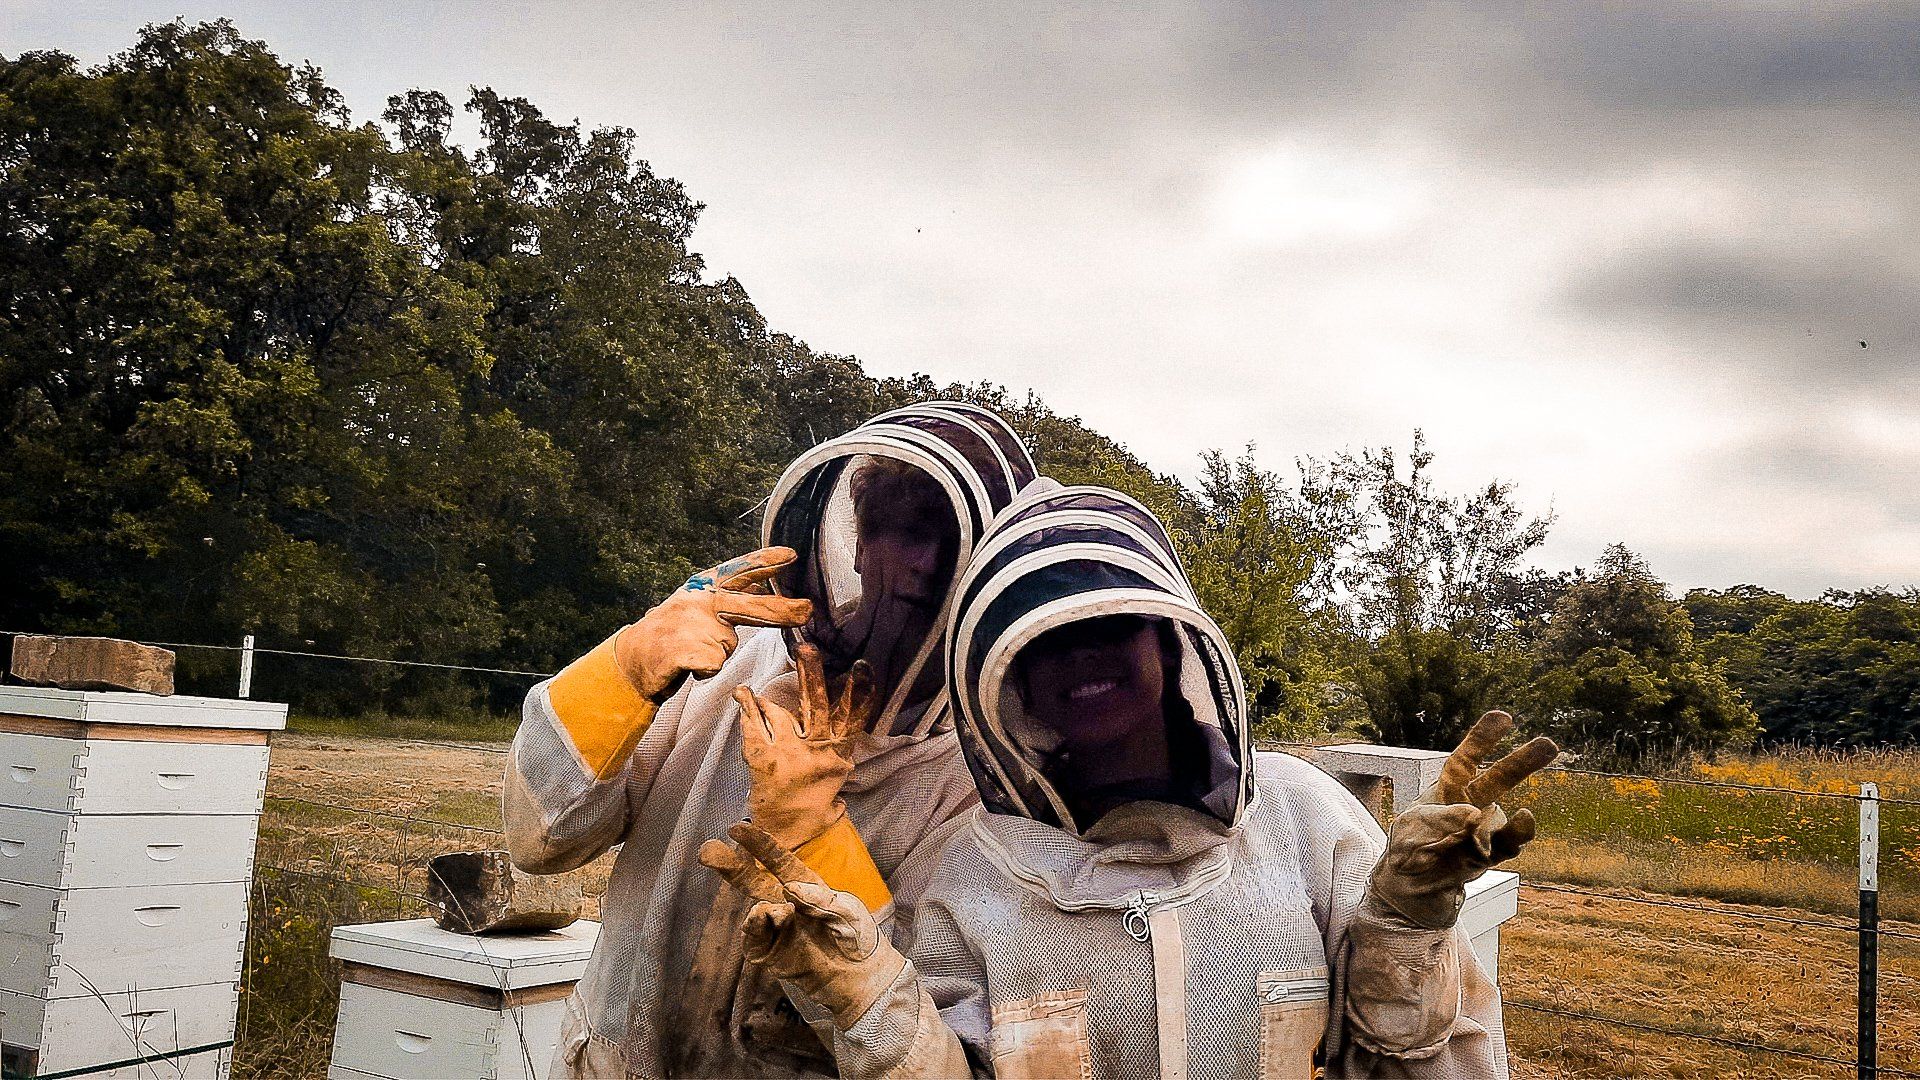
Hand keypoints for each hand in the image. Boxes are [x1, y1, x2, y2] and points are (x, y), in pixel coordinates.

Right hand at [614, 547, 813, 701]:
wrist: (632, 658)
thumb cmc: (674, 632)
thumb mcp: (700, 605)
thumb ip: (733, 599)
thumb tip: (769, 591)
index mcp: (704, 585)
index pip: (740, 571)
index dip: (765, 561)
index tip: (791, 555)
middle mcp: (700, 600)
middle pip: (750, 606)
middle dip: (781, 610)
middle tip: (808, 610)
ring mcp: (691, 624)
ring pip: (728, 645)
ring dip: (716, 653)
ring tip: (691, 650)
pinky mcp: (683, 650)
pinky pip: (713, 665)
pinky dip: (703, 670)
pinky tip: (685, 665)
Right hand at [700, 822, 903, 1027]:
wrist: (859, 978)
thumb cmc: (857, 939)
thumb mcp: (849, 912)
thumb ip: (821, 899)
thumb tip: (789, 889)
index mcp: (804, 886)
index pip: (778, 861)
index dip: (759, 845)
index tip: (737, 828)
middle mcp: (785, 904)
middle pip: (752, 882)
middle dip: (729, 866)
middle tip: (706, 851)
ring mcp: (775, 929)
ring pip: (753, 912)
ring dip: (760, 909)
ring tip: (779, 914)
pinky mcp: (770, 953)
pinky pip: (754, 938)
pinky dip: (758, 928)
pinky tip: (770, 924)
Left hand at [736, 644, 874, 848]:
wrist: (784, 835)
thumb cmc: (811, 808)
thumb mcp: (835, 783)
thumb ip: (839, 756)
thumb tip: (845, 731)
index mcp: (837, 756)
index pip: (853, 719)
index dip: (859, 693)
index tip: (861, 668)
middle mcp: (815, 752)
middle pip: (818, 707)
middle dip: (812, 676)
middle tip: (806, 649)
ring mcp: (788, 754)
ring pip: (782, 713)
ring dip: (770, 697)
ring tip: (759, 690)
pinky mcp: (762, 759)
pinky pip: (754, 726)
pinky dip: (748, 708)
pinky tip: (743, 694)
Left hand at [1369, 711, 1557, 928]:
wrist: (1408, 891)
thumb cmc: (1407, 850)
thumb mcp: (1411, 828)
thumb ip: (1441, 819)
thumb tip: (1475, 815)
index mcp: (1446, 791)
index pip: (1465, 760)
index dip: (1482, 739)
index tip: (1504, 717)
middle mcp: (1471, 807)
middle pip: (1499, 780)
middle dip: (1523, 762)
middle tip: (1551, 745)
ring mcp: (1483, 832)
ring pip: (1500, 820)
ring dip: (1494, 825)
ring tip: (1492, 830)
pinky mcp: (1489, 858)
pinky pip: (1507, 845)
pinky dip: (1515, 837)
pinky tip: (1525, 823)